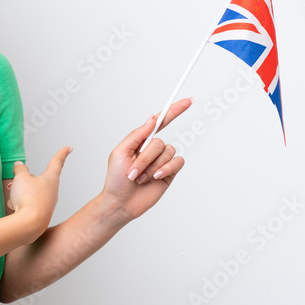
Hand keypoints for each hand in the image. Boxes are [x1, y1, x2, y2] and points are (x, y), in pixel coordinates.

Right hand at [6, 147, 72, 244]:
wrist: (28, 225)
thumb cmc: (28, 199)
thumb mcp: (20, 178)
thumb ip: (20, 169)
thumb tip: (19, 166)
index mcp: (51, 178)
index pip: (57, 162)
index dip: (62, 153)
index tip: (69, 148)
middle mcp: (52, 191)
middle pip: (37, 180)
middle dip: (24, 181)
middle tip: (15, 183)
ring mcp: (47, 204)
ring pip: (30, 193)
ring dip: (20, 193)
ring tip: (14, 197)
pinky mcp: (41, 215)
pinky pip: (27, 205)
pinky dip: (19, 204)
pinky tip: (16, 208)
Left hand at [99, 98, 191, 226]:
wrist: (121, 203)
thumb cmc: (116, 178)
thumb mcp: (120, 152)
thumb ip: (137, 135)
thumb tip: (152, 119)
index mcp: (141, 141)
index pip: (161, 122)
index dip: (175, 110)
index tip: (189, 101)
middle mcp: (153, 149)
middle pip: (159, 142)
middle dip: (145, 158)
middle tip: (133, 172)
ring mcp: (162, 161)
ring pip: (167, 152)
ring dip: (152, 166)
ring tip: (140, 178)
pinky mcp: (169, 173)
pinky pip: (177, 162)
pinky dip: (166, 169)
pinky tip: (155, 178)